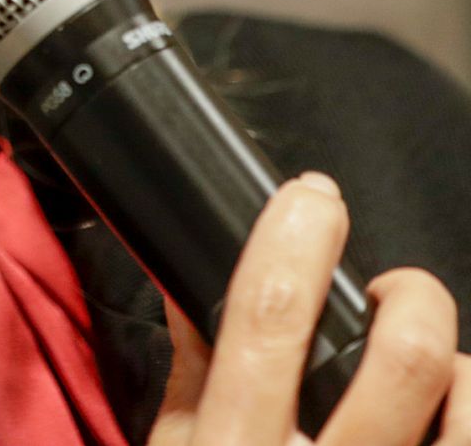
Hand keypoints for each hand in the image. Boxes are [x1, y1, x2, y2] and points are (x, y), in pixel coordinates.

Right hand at [148, 172, 469, 444]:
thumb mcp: (176, 445)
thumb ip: (192, 365)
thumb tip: (190, 277)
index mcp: (237, 442)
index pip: (271, 319)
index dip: (295, 240)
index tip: (310, 198)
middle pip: (404, 358)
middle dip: (409, 296)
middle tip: (390, 295)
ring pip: (464, 404)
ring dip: (453, 366)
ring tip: (418, 367)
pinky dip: (467, 407)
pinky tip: (439, 414)